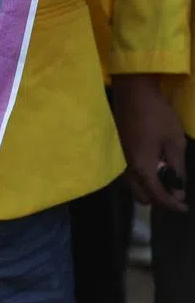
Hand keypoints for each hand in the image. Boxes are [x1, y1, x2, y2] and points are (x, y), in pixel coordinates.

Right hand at [111, 74, 187, 211]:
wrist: (133, 93)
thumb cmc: (158, 116)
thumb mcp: (175, 142)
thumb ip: (177, 169)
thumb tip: (179, 192)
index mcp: (142, 167)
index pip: (158, 196)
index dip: (173, 205)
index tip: (185, 208)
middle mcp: (127, 168)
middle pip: (141, 197)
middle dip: (160, 199)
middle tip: (176, 190)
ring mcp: (119, 160)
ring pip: (133, 187)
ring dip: (149, 189)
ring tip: (166, 178)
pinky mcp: (117, 152)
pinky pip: (129, 176)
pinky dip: (142, 178)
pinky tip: (153, 166)